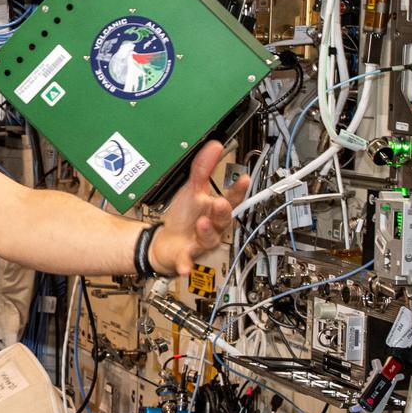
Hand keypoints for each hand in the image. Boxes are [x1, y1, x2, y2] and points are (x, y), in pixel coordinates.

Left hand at [152, 141, 248, 278]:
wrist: (167, 243)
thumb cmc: (185, 217)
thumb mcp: (193, 189)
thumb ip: (204, 168)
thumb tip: (215, 145)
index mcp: (217, 209)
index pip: (232, 198)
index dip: (239, 190)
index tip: (244, 179)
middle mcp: (214, 227)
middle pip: (224, 220)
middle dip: (223, 211)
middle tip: (220, 203)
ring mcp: (201, 242)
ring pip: (209, 239)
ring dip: (207, 232)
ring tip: (202, 223)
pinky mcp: (187, 256)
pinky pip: (188, 261)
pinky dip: (187, 264)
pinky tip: (186, 267)